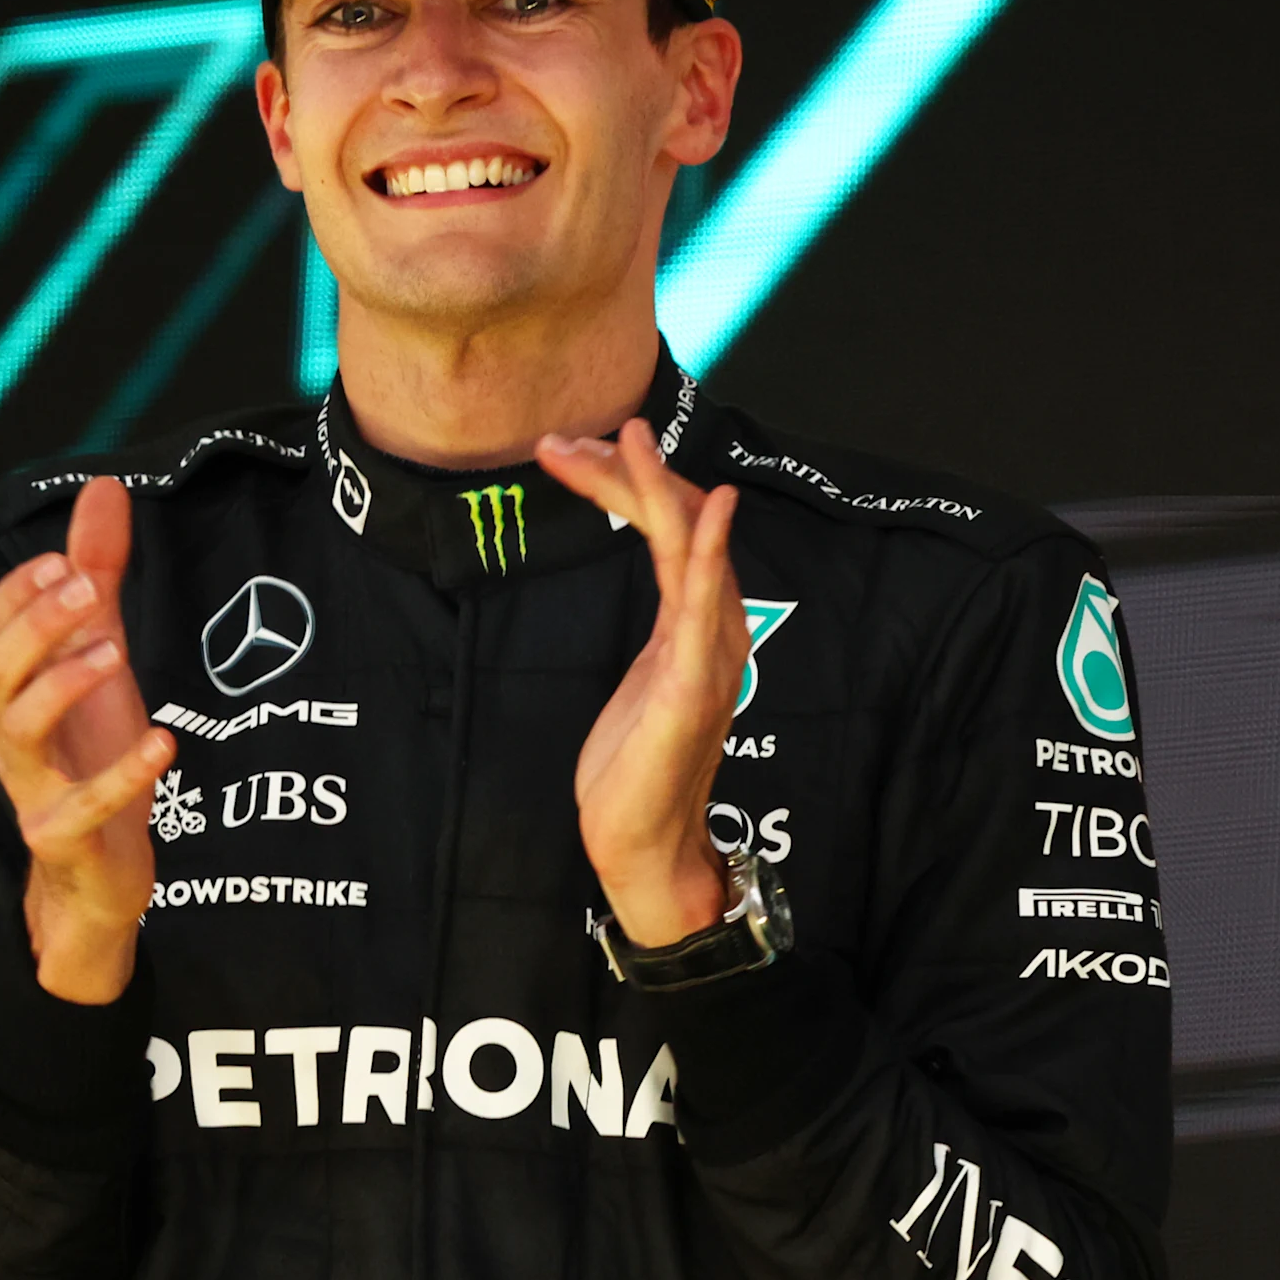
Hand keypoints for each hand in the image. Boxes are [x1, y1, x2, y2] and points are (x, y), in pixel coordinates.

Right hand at [0, 477, 168, 1002]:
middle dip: (35, 626)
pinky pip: (82, 808)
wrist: (96, 879)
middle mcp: (12, 737)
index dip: (16, 593)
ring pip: (21, 731)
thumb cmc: (93, 758)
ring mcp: (33, 789)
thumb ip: (98, 577)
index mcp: (13, 693)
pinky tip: (163, 744)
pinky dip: (123, 775)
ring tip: (113, 653)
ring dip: (63, 685)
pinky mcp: (66, 840)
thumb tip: (103, 488)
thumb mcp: (101, 660)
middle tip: (84, 587)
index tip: (63, 559)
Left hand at [534, 420, 744, 946]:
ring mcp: (707, 653)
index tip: (575, 453)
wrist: (644, 844)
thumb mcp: (641, 680)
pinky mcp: (694, 682)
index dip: (627, 484)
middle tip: (566, 442)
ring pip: (688, 547)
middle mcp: (712, 629)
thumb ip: (658, 631)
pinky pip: (704, 603)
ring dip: (657, 486)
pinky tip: (712, 506)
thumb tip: (646, 592)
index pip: (671, 531)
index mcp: (696, 625)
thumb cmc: (637, 769)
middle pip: (676, 525)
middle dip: (624, 474)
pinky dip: (711, 549)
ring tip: (627, 436)